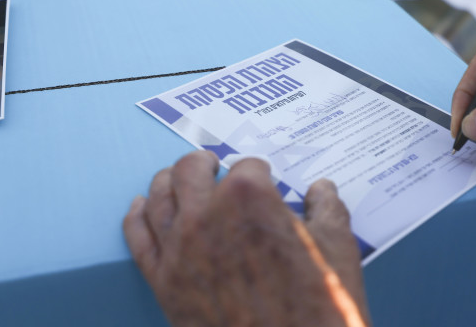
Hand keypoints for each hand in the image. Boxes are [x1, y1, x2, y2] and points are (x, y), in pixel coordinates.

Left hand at [123, 150, 370, 326]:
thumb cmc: (318, 311)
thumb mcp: (338, 251)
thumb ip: (328, 210)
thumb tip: (322, 191)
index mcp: (249, 199)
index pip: (247, 168)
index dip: (259, 173)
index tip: (264, 180)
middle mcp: (207, 215)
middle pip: (191, 169)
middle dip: (206, 164)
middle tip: (213, 167)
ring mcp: (179, 248)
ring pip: (159, 195)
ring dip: (169, 180)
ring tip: (175, 177)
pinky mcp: (162, 281)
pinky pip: (138, 236)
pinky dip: (137, 215)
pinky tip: (140, 206)